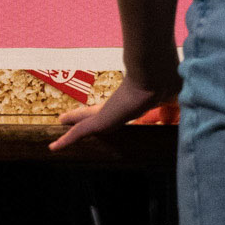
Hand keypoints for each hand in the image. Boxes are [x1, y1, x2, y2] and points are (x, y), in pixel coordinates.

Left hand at [48, 66, 181, 152]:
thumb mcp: (171, 102)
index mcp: (131, 100)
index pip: (116, 108)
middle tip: (69, 116)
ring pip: (84, 120)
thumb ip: (170, 112)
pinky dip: (66, 140)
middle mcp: (115, 105)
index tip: (103, 112)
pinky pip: (79, 133)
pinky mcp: (101, 121)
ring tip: (60, 120)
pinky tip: (53, 147)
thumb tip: (172, 121)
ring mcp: (106, 112)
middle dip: (84, 115)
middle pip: (96, 112)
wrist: (154, 77)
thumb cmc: (165, 85)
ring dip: (74, 120)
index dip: (108, 111)